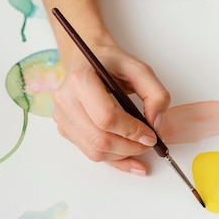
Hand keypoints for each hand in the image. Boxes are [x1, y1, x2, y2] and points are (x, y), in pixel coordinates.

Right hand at [52, 42, 169, 172]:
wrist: (87, 60)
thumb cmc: (111, 63)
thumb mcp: (140, 70)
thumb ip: (156, 94)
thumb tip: (156, 124)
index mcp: (82, 80)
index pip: (106, 118)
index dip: (132, 131)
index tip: (151, 135)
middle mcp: (66, 99)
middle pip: (100, 139)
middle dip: (130, 147)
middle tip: (149, 144)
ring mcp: (62, 116)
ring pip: (94, 151)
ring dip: (123, 155)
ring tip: (140, 147)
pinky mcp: (65, 129)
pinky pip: (90, 152)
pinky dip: (113, 159)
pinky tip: (130, 158)